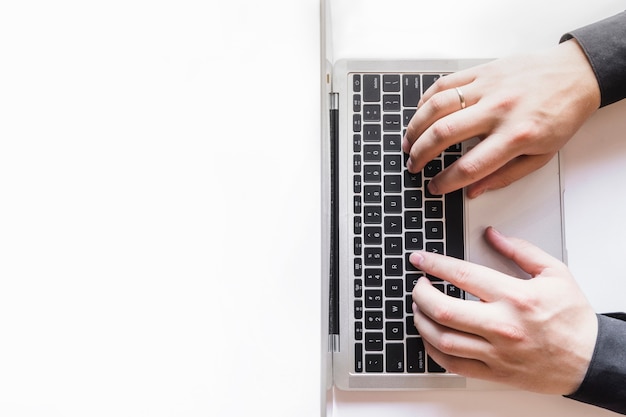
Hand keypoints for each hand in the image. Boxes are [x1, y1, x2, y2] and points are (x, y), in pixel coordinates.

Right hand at [403, 40, 599, 197]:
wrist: (576, 75)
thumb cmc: (560, 115)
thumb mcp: (540, 156)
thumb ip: (504, 176)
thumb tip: (473, 191)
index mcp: (516, 137)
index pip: (469, 167)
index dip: (445, 182)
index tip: (435, 188)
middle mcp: (499, 111)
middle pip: (444, 135)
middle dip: (421, 155)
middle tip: (414, 165)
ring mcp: (488, 88)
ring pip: (437, 107)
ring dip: (416, 127)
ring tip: (408, 142)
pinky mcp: (482, 72)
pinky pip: (445, 84)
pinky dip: (426, 100)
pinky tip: (420, 114)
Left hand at [410, 227, 597, 394]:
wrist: (592, 360)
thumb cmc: (573, 318)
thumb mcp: (555, 273)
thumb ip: (521, 250)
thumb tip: (492, 235)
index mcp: (515, 297)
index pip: (463, 275)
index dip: (434, 264)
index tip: (419, 259)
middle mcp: (502, 325)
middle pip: (444, 309)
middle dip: (421, 293)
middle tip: (418, 284)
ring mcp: (497, 352)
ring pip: (443, 338)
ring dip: (421, 321)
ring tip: (419, 308)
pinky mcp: (495, 372)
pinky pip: (453, 364)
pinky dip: (433, 350)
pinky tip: (430, 336)